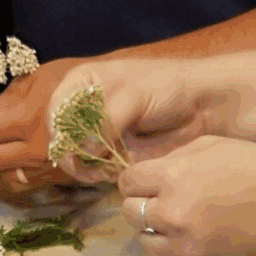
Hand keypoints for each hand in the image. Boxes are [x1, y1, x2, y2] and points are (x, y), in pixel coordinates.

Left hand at [0, 57, 84, 181]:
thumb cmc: (86, 76)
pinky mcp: (67, 175)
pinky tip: (6, 160)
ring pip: (7, 175)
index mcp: (28, 118)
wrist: (131, 92)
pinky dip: (12, 172)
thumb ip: (8, 98)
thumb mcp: (41, 76)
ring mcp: (53, 165)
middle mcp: (38, 148)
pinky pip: (30, 181)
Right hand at [46, 58, 215, 174]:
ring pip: (75, 156)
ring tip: (102, 171)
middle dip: (72, 153)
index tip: (74, 146)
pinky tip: (110, 173)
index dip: (61, 130)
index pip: (57, 110)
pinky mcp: (111, 150)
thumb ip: (107, 121)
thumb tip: (87, 150)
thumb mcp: (133, 96)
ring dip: (84, 167)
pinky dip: (99, 173)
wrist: (199, 104)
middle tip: (88, 166)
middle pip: (62, 136)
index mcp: (83, 82)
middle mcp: (84, 106)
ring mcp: (97, 130)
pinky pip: (94, 166)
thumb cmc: (166, 88)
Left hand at [117, 136, 255, 255]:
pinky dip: (177, 247)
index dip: (137, 178)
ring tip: (179, 218)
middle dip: (142, 202)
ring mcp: (183, 246)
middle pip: (130, 212)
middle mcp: (171, 215)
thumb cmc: (255, 168)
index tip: (148, 179)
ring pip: (145, 240)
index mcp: (172, 178)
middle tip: (163, 198)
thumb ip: (173, 158)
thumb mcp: (212, 145)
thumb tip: (148, 172)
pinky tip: (197, 234)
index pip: (127, 182)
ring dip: (156, 228)